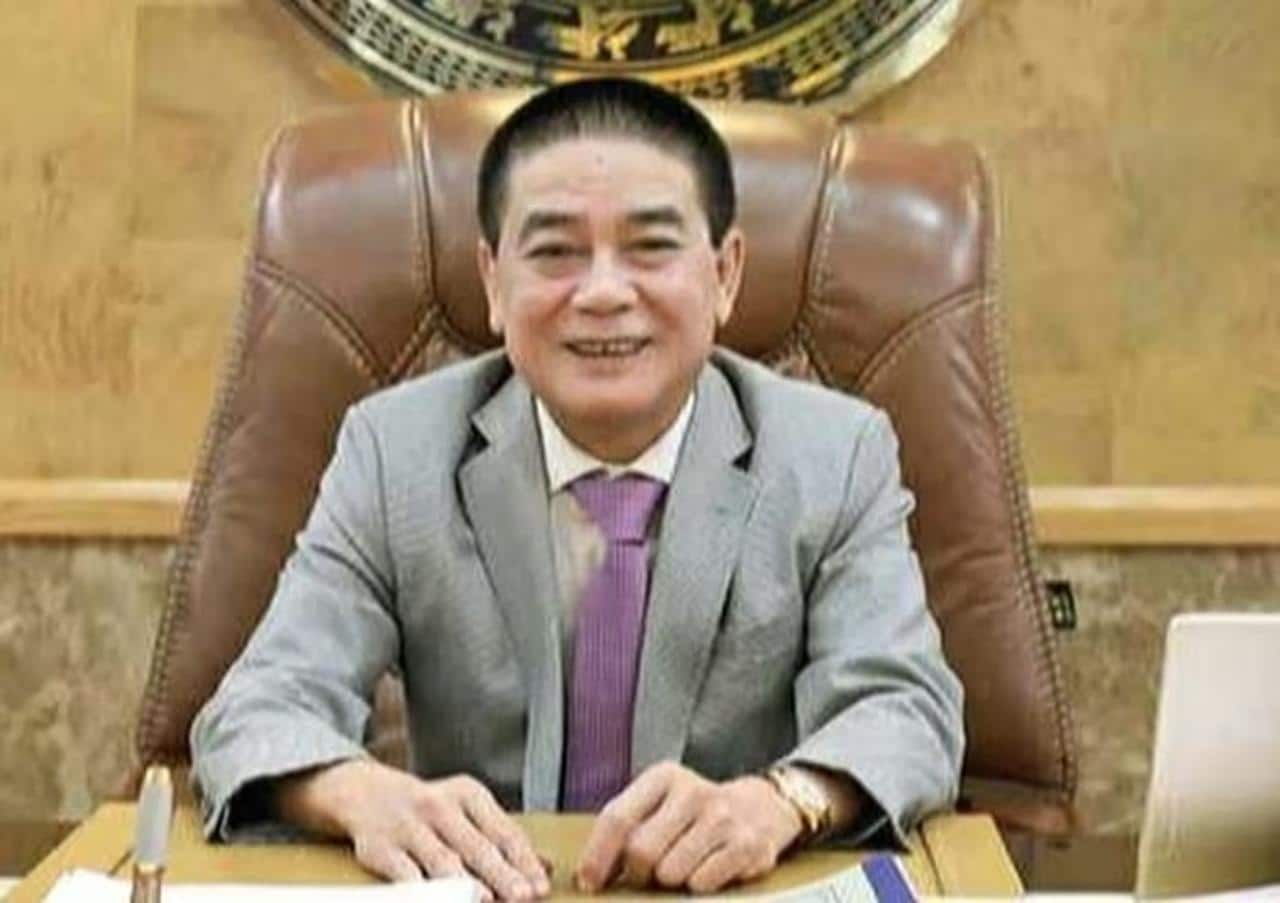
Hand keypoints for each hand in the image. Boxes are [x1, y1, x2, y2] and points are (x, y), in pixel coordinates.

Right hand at [275, 759, 549, 900]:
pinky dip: (420, 891)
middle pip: (477, 847)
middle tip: (523, 896)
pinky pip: (403, 872)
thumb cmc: (430, 810)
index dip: (524, 861)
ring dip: (464, 883)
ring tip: (485, 900)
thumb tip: (548, 866)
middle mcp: (440, 805)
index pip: (503, 831)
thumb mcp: (467, 810)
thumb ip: (502, 837)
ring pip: (441, 860)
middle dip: (502, 874)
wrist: (366, 793)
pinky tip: (434, 900)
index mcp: (469, 794)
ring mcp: (409, 825)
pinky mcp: (380, 846)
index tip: (541, 886)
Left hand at [574, 761, 802, 893]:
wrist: (760, 808)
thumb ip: (627, 828)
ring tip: (683, 866)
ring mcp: (723, 818)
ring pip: (671, 873)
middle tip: (648, 875)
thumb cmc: (695, 813)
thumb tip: (589, 874)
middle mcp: (693, 792)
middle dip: (638, 873)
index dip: (597, 857)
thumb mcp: (660, 804)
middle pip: (641, 851)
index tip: (589, 883)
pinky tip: (707, 869)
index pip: (617, 818)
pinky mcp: (747, 846)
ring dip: (671, 881)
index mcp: (664, 777)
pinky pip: (702, 884)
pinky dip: (698, 886)